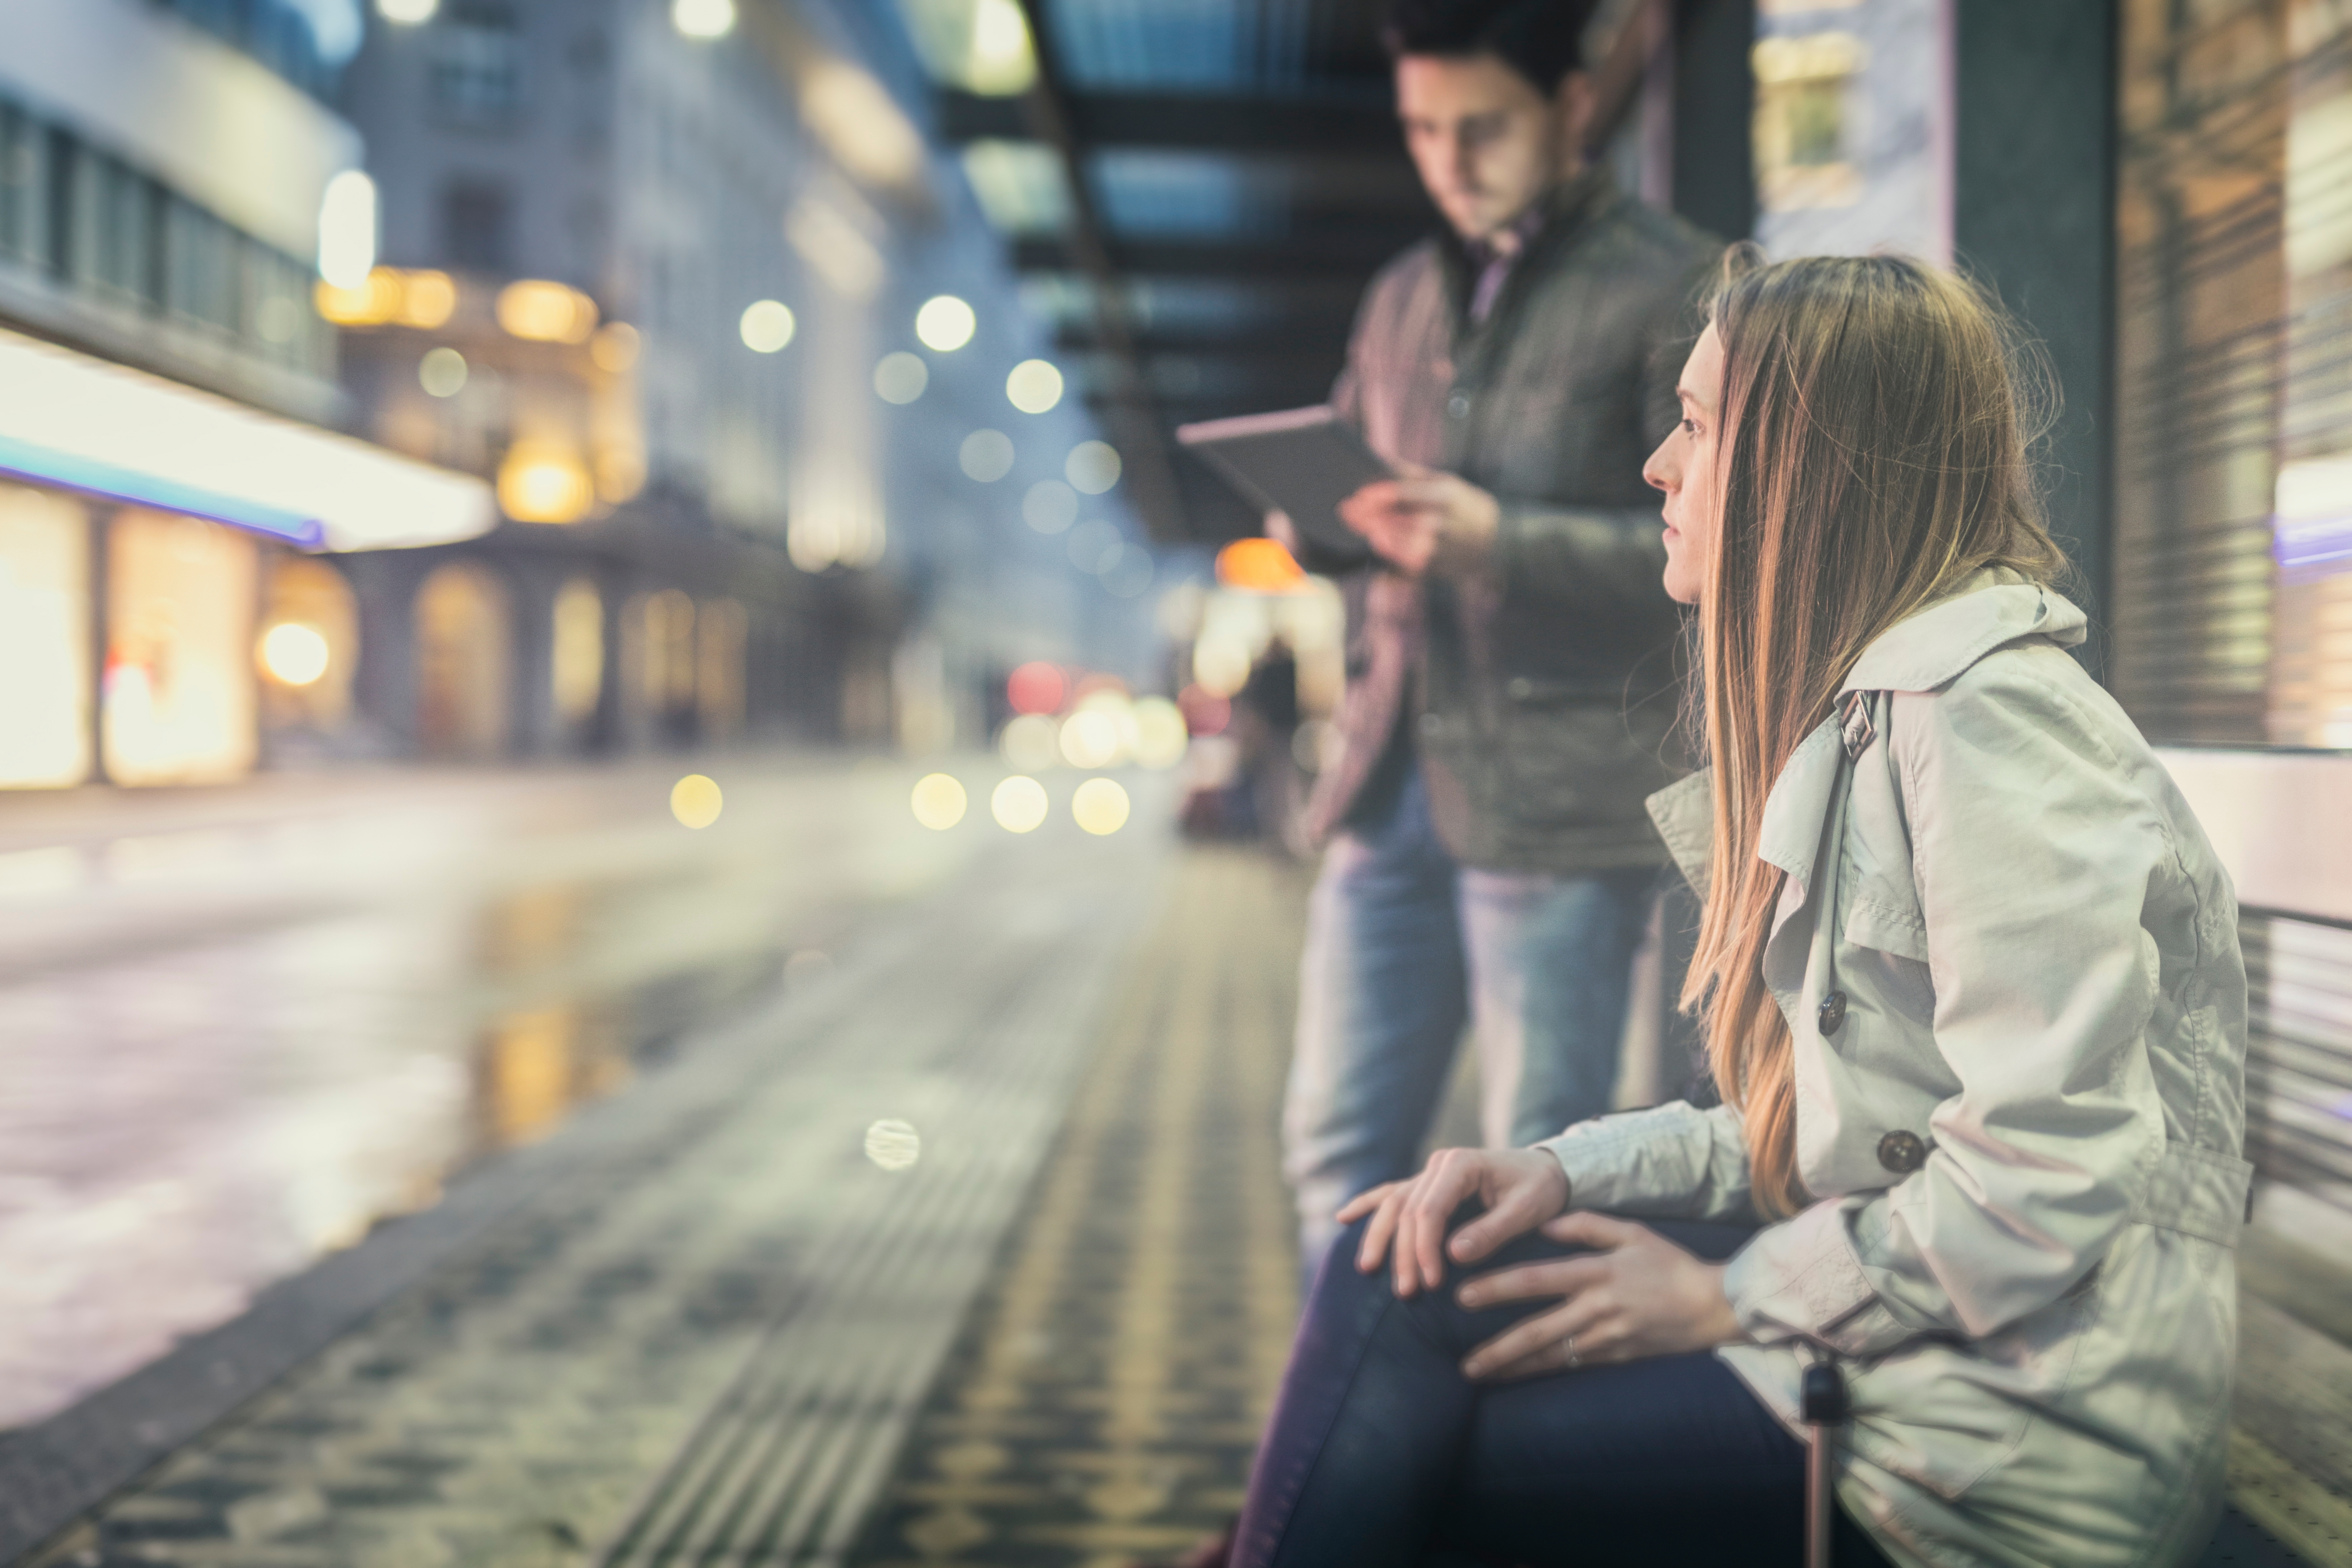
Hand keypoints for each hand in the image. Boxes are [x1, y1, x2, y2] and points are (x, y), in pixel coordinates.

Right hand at [1335, 1147, 1568, 1297]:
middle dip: (1403, 1253)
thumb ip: (1492, 1230)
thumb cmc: (1540, 1190)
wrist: (1548, 1170)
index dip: (1426, 1248)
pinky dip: (1367, 1205)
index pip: (1430, 1210)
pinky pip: (1391, 1194)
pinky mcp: (1428, 1185)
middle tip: (1405, 1292)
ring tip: (1367, 1269)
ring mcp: (1430, 1173)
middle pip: (1407, 1211)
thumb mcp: (1528, 1210)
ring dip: (1379, 1237)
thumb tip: (1453, 1254)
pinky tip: (1343, 1218)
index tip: (1432, 1283)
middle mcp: (1439, 1165)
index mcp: (1461, 1164)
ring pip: (1393, 1205)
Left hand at [1338, 468, 1499, 575]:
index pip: (1404, 495)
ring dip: (1379, 540)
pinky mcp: (1434, 569)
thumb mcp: (1445, 482)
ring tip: (1363, 530)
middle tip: (1347, 512)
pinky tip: (1376, 559)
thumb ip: (1410, 474)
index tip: (1358, 495)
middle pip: (1398, 522)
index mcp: (1442, 497)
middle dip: (1370, 518)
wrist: (1497, 539)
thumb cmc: (1462, 504)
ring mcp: (1437, 550)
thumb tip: (1379, 460)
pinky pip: (1406, 572)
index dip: (1378, 495)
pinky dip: (1390, 571)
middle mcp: (1440, 524)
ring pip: (1401, 548)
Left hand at [1453, 1212, 1745, 1381]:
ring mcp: (1607, 1338)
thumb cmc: (1670, 1263)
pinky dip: (1542, 1371)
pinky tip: (1517, 1376)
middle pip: (1537, 1330)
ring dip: (1513, 1367)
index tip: (1463, 1295)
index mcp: (1597, 1273)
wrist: (1713, 1306)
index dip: (1498, 1288)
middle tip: (1462, 1361)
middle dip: (1497, 1348)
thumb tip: (1541, 1223)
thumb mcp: (1632, 1232)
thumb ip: (1585, 1225)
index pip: (1537, 1280)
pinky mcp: (1616, 1357)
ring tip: (1478, 1374)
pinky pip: (1572, 1366)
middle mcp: (1598, 1309)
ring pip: (1551, 1356)